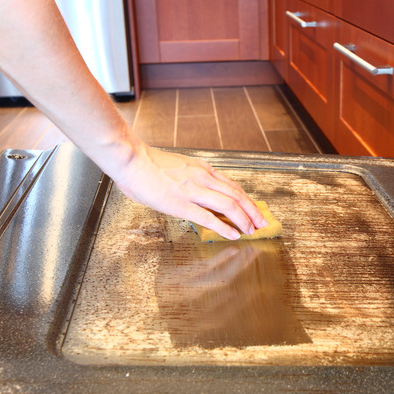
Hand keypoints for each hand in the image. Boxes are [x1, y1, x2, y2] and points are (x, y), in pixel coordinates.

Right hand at [112, 145, 267, 240]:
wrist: (130, 159)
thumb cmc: (147, 164)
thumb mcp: (179, 167)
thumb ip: (191, 178)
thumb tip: (197, 192)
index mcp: (202, 169)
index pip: (233, 185)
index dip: (247, 200)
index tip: (255, 209)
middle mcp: (202, 177)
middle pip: (237, 195)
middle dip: (253, 211)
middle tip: (262, 223)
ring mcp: (193, 190)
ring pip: (228, 204)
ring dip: (243, 219)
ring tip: (251, 230)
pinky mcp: (181, 204)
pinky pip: (208, 217)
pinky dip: (224, 226)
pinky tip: (232, 234)